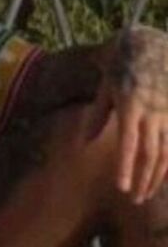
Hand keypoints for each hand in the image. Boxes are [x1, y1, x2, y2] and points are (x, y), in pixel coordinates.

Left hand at [109, 26, 167, 202]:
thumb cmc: (121, 68)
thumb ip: (97, 115)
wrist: (151, 47)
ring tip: (145, 193)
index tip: (120, 187)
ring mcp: (167, 114)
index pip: (128, 145)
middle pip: (149, 154)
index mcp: (130, 107)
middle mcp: (152, 113)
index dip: (125, 167)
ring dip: (156, 176)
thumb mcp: (105, 88)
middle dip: (142, 179)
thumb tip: (85, 141)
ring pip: (165, 152)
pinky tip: (162, 177)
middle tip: (133, 199)